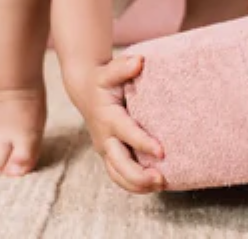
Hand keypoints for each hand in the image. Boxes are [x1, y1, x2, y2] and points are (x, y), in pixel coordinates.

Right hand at [83, 53, 165, 193]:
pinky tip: (153, 186)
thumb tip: (139, 61)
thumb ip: (123, 67)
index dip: (143, 143)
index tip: (162, 151)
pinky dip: (134, 185)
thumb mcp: (110, 70)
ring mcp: (106, 149)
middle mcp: (105, 138)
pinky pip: (119, 175)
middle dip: (139, 175)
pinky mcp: (109, 155)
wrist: (85, 90)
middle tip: (162, 178)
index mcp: (108, 118)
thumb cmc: (103, 79)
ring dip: (138, 184)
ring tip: (162, 184)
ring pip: (118, 175)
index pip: (127, 134)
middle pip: (120, 164)